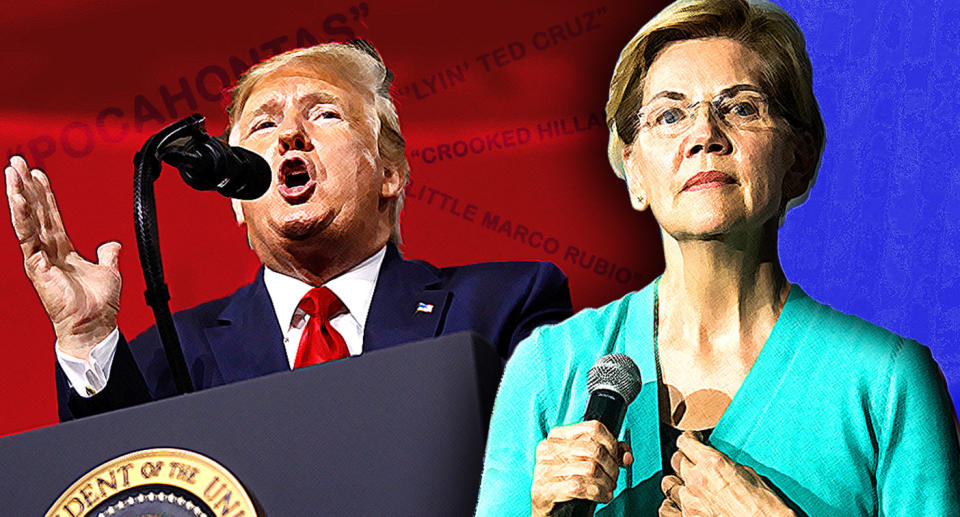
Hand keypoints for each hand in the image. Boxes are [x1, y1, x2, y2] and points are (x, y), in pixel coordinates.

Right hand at [5, 156, 120, 358]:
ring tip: (11, 172)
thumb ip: (108, 255)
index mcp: (62, 249)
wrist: (94, 325)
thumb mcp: (108, 271)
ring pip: (26, 220)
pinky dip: (23, 217)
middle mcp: (47, 251)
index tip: (38, 173)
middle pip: (34, 211)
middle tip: (16, 162)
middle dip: (24, 186)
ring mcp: (39, 258)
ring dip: (18, 194)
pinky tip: (18, 199)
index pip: (50, 215)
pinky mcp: (36, 266)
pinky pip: (27, 237)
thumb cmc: (97, 305)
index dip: (44, 194)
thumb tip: (113, 244)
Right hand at [530, 420, 632, 516]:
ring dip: (606, 482)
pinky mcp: (545, 489)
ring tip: (608, 488)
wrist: (547, 508)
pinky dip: (597, 493)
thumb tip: (626, 456)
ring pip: (590, 469)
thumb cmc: (567, 481)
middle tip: (614, 478)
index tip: (617, 458)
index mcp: (558, 435)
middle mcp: (549, 448)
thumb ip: (608, 452)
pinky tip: (602, 496)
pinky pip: (580, 487)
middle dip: (611, 467)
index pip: (594, 428)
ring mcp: (545, 468)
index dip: (612, 444)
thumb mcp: (586, 461)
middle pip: (594, 449)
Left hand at [659, 431, 793, 516]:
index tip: (693, 440)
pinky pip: (667, 508)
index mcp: (712, 463)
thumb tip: (718, 463)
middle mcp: (696, 479)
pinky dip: (672, 504)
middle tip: (695, 464)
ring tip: (689, 486)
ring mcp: (689, 501)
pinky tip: (681, 504)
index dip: (690, 439)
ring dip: (678, 483)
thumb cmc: (765, 506)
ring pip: (669, 483)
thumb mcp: (749, 475)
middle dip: (686, 460)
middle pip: (676, 461)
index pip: (685, 441)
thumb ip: (725, 465)